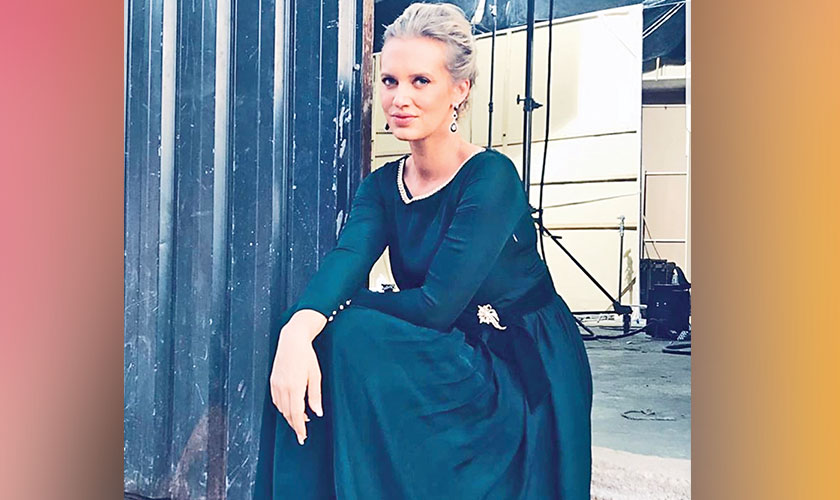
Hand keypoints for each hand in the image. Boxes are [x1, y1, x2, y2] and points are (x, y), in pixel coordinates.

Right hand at [270, 322, 323, 444]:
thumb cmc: (307, 356)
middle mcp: (283, 388)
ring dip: (290, 416)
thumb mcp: (316, 375)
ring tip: (301, 419)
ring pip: (281, 408)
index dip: (299, 428)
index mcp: (295, 387)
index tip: (302, 438)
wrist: (292, 340)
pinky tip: (291, 407)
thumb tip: (317, 413)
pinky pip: (276, 400)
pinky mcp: (273, 381)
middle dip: (295, 425)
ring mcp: (276, 384)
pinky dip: (283, 407)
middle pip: (288, 414)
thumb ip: (315, 396)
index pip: (296, 414)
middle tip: (302, 434)